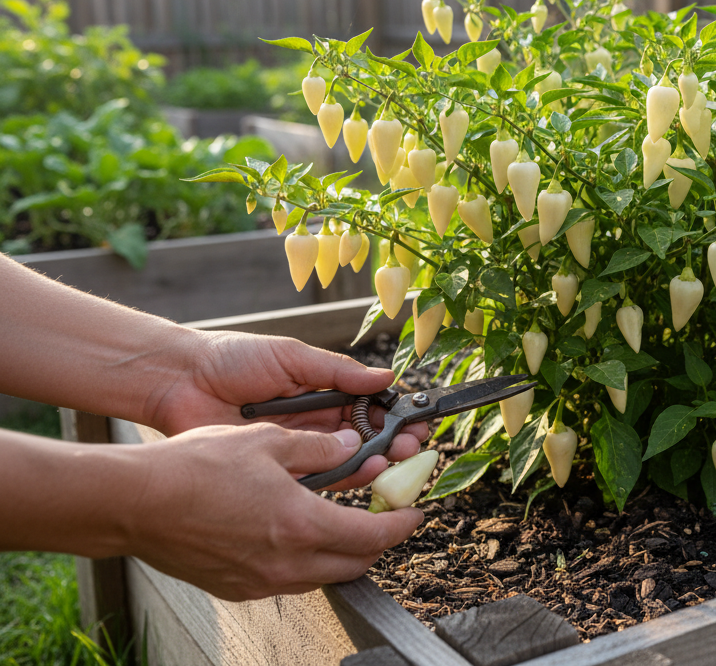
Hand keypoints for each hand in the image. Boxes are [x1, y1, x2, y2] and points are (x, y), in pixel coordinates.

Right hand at [129, 424, 422, 600]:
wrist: (134, 503)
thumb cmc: (195, 468)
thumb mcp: (267, 441)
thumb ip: (318, 448)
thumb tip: (349, 446)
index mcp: (302, 525)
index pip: (373, 535)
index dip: (402, 525)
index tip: (416, 514)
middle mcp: (286, 563)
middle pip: (355, 564)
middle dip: (378, 543)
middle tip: (386, 518)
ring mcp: (259, 582)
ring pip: (322, 575)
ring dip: (342, 552)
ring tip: (344, 522)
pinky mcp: (236, 588)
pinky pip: (288, 579)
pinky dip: (306, 559)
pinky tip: (297, 534)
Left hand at [147, 330, 427, 489]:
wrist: (180, 380)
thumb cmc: (232, 359)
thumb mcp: (292, 357)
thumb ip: (338, 372)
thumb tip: (385, 379)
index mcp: (321, 393)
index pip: (368, 408)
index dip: (394, 416)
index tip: (416, 422)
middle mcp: (313, 424)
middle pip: (363, 439)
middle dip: (391, 443)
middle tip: (410, 448)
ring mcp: (295, 449)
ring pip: (343, 461)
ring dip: (370, 462)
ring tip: (390, 461)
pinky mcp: (274, 470)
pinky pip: (312, 478)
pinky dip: (338, 478)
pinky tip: (358, 474)